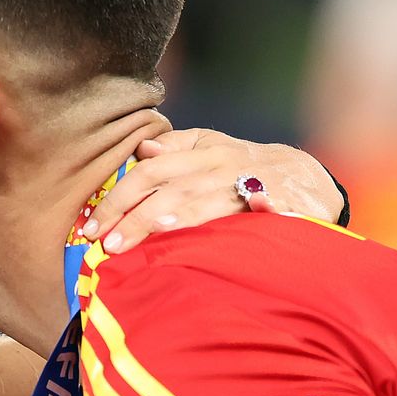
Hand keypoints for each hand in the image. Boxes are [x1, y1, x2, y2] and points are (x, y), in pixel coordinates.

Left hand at [82, 130, 344, 253]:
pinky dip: (267, 204)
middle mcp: (225, 165)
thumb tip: (141, 149)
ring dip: (184, 216)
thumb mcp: (210, 151)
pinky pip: (276, 203)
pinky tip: (258, 210)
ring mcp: (258, 182)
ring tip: (153, 234)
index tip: (90, 227)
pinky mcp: (291, 201)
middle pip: (174, 189)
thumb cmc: (244, 169)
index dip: (118, 197)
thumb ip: (176, 151)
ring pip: (214, 199)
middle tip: (108, 246)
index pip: (151, 171)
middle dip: (138, 217)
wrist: (306, 178)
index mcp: (202, 153)